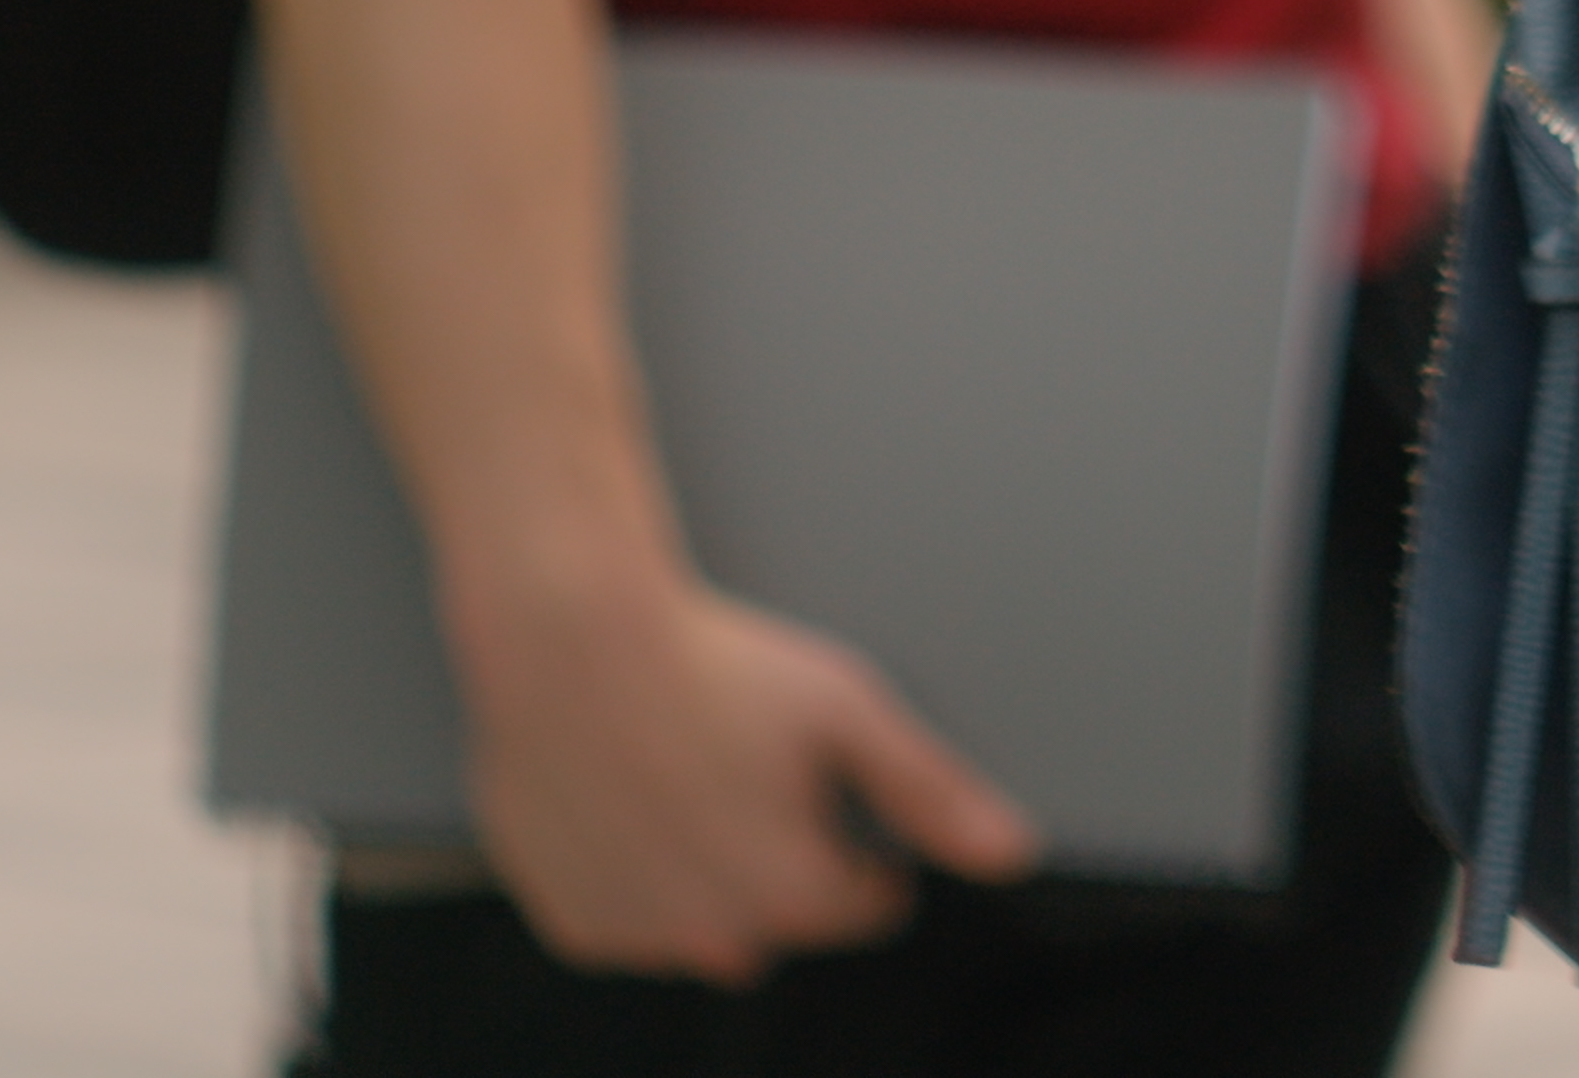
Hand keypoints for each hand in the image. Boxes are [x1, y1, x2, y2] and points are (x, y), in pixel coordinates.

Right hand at [454, 563, 1039, 981]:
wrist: (568, 641)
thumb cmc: (708, 664)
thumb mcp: (847, 709)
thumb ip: (932, 793)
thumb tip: (1011, 852)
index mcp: (793, 896)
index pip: (872, 905)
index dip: (870, 842)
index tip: (836, 784)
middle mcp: (713, 937)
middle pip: (788, 919)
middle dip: (787, 861)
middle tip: (754, 767)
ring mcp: (637, 936)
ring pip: (707, 926)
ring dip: (712, 877)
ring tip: (691, 777)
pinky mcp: (574, 922)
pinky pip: (633, 920)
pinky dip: (641, 880)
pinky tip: (638, 802)